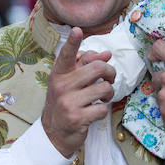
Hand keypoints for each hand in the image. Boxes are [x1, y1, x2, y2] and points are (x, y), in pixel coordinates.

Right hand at [42, 27, 114, 156]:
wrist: (54, 133)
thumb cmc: (65, 102)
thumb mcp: (69, 82)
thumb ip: (85, 66)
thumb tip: (106, 54)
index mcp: (59, 74)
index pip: (66, 55)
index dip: (72, 43)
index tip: (77, 30)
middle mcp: (61, 86)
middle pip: (97, 68)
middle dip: (110, 72)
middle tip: (109, 78)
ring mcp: (68, 103)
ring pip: (104, 88)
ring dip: (108, 93)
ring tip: (101, 97)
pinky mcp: (77, 118)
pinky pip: (102, 108)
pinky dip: (103, 110)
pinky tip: (94, 112)